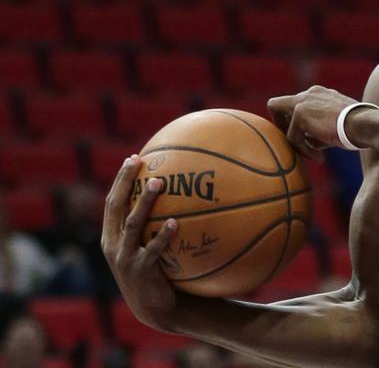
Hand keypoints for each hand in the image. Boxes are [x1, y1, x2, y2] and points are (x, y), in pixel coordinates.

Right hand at [101, 155, 180, 330]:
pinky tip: (176, 222)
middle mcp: (113, 245)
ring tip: (159, 183)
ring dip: (144, 202)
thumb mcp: (147, 248)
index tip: (133, 158)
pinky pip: (153, 249)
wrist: (155, 308)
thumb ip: (152, 227)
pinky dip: (163, 235)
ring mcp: (124, 258)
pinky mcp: (140, 271)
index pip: (112, 202)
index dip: (120, 180)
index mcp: (111, 237)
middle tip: (139, 162)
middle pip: (116, 206)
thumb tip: (179, 195)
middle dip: (125, 182)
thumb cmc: (156, 272)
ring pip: (133, 224)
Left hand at [268, 85, 372, 161]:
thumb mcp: (334, 124)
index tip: (303, 136)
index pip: (293, 104)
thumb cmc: (356, 128)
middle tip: (298, 144)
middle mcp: (308, 94)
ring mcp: (302, 102)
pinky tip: (321, 156)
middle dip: (282, 128)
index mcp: (318, 94)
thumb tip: (306, 144)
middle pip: (275, 105)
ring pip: (283, 126)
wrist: (364, 124)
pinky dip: (305, 150)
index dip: (290, 120)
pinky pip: (293, 139)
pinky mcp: (300, 114)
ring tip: (314, 154)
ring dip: (296, 143)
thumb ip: (317, 129)